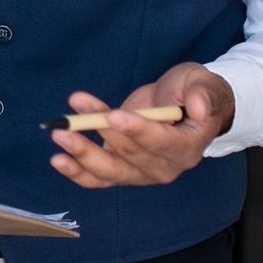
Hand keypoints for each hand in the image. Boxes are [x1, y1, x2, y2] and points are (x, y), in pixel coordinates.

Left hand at [48, 63, 234, 188]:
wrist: (183, 106)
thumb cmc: (193, 93)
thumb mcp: (203, 83)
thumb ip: (203, 94)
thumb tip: (199, 108)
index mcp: (188, 146)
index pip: (163, 143)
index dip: (138, 130)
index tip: (114, 116)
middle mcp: (166, 166)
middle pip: (131, 157)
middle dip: (101, 136)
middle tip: (72, 121)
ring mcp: (142, 172)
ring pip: (111, 171)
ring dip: (83, 155)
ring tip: (60, 136)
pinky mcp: (123, 170)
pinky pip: (100, 179)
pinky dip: (78, 172)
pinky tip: (60, 160)